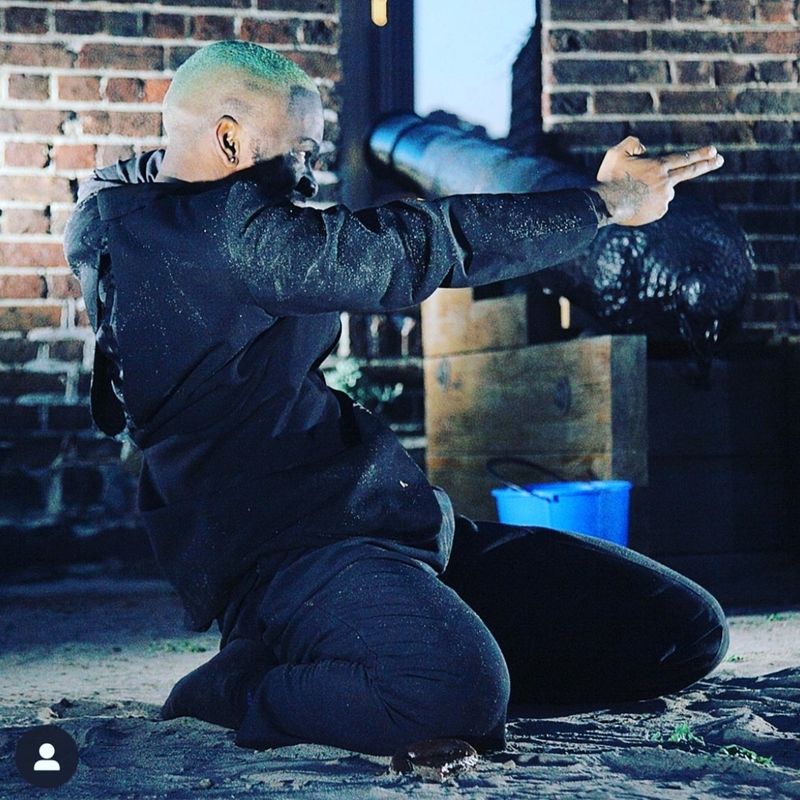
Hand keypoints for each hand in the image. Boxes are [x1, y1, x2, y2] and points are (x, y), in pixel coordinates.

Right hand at [594, 137, 723, 226]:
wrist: (607, 205)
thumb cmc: (609, 179)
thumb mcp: (615, 154)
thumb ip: (631, 144)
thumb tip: (644, 148)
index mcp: (658, 167)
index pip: (684, 158)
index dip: (700, 154)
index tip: (713, 151)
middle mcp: (666, 182)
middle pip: (689, 171)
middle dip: (708, 164)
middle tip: (720, 159)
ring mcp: (664, 199)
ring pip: (662, 191)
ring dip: (651, 191)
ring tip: (632, 194)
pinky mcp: (659, 212)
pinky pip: (656, 205)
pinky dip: (647, 203)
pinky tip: (634, 203)